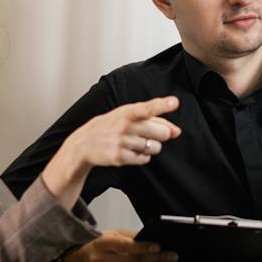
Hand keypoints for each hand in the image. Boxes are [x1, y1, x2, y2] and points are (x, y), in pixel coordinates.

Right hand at [62, 229, 178, 261]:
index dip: (142, 247)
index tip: (158, 247)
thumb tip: (152, 239)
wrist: (79, 259)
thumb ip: (130, 236)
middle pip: (133, 260)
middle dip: (155, 258)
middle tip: (172, 255)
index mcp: (102, 243)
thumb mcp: (111, 234)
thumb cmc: (100, 243)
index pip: (124, 246)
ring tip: (167, 261)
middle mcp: (102, 260)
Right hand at [68, 96, 182, 167]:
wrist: (84, 143)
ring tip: (134, 142)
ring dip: (150, 147)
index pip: (147, 108)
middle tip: (147, 133)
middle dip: (160, 135)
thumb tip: (176, 132)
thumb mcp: (129, 115)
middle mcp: (125, 126)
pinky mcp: (119, 157)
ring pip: (155, 148)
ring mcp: (121, 142)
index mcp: (128, 112)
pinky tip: (130, 151)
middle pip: (161, 133)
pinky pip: (145, 159)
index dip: (162, 105)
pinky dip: (142, 156)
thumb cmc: (112, 125)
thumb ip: (156, 119)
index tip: (174, 102)